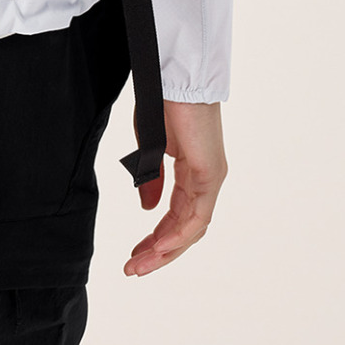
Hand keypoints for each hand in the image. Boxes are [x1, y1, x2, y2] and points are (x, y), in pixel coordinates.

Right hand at [124, 100, 225, 276]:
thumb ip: (151, 180)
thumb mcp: (151, 148)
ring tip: (140, 265)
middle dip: (158, 252)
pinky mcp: (210, 173)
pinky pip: (196, 216)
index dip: (156, 237)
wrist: (174, 76)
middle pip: (185, 229)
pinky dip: (178, 235)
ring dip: (165, 250)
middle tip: (134, 269)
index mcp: (193, 171)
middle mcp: (206, 179)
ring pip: (192, 229)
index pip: (177, 216)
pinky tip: (158, 247)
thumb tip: (149, 210)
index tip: (134, 254)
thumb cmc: (163, 101)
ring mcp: (211, 178)